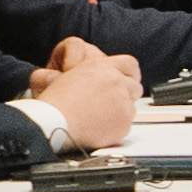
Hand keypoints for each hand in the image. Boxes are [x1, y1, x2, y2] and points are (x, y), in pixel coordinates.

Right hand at [27, 41, 142, 149]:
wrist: (56, 122)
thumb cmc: (57, 103)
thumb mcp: (71, 75)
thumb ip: (92, 74)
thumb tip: (99, 80)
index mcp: (102, 67)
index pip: (129, 64)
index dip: (129, 74)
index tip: (127, 80)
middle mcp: (116, 82)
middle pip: (135, 86)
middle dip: (126, 94)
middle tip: (111, 103)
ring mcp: (123, 102)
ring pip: (132, 106)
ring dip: (120, 110)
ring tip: (100, 117)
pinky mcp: (124, 122)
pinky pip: (127, 124)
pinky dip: (117, 127)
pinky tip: (100, 127)